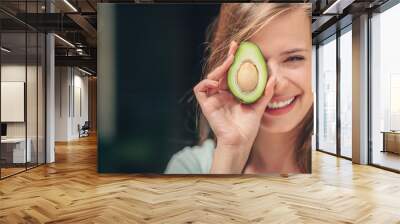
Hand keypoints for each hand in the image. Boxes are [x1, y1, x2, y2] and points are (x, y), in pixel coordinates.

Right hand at [193, 41, 275, 173]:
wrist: (240, 141)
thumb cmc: (248, 127)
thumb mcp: (259, 106)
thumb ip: (265, 92)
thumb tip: (273, 77)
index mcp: (232, 93)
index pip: (232, 73)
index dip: (234, 60)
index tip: (240, 48)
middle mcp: (221, 94)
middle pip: (221, 72)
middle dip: (226, 58)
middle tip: (234, 48)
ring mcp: (213, 99)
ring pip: (210, 77)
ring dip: (218, 69)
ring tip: (228, 63)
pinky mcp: (206, 105)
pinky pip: (201, 89)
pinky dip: (206, 83)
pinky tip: (216, 82)